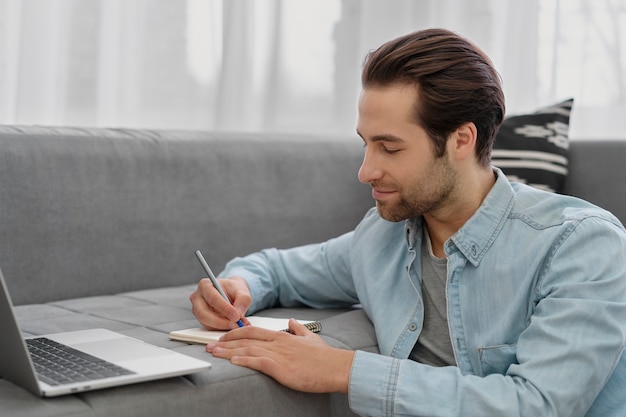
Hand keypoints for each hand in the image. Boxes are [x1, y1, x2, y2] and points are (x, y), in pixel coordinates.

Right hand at [190, 276, 251, 329]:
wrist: (232, 293)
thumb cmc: (234, 289)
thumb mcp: (242, 291)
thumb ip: (242, 301)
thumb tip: (238, 315)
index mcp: (205, 285)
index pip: (212, 298)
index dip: (224, 308)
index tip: (236, 316)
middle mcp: (197, 298)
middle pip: (204, 314)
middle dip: (221, 322)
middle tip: (236, 325)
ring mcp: (197, 310)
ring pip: (206, 323)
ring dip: (222, 327)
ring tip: (237, 325)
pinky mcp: (201, 320)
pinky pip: (210, 328)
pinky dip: (222, 329)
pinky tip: (232, 326)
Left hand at [206, 318, 354, 393]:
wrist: (336, 367)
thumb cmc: (324, 356)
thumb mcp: (311, 337)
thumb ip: (299, 329)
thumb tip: (292, 322)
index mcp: (283, 336)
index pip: (254, 331)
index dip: (236, 333)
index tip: (225, 337)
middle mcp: (277, 343)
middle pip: (246, 339)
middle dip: (226, 342)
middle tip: (211, 345)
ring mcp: (278, 355)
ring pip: (247, 350)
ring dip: (228, 352)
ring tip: (214, 353)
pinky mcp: (281, 368)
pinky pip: (257, 362)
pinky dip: (243, 361)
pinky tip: (232, 361)